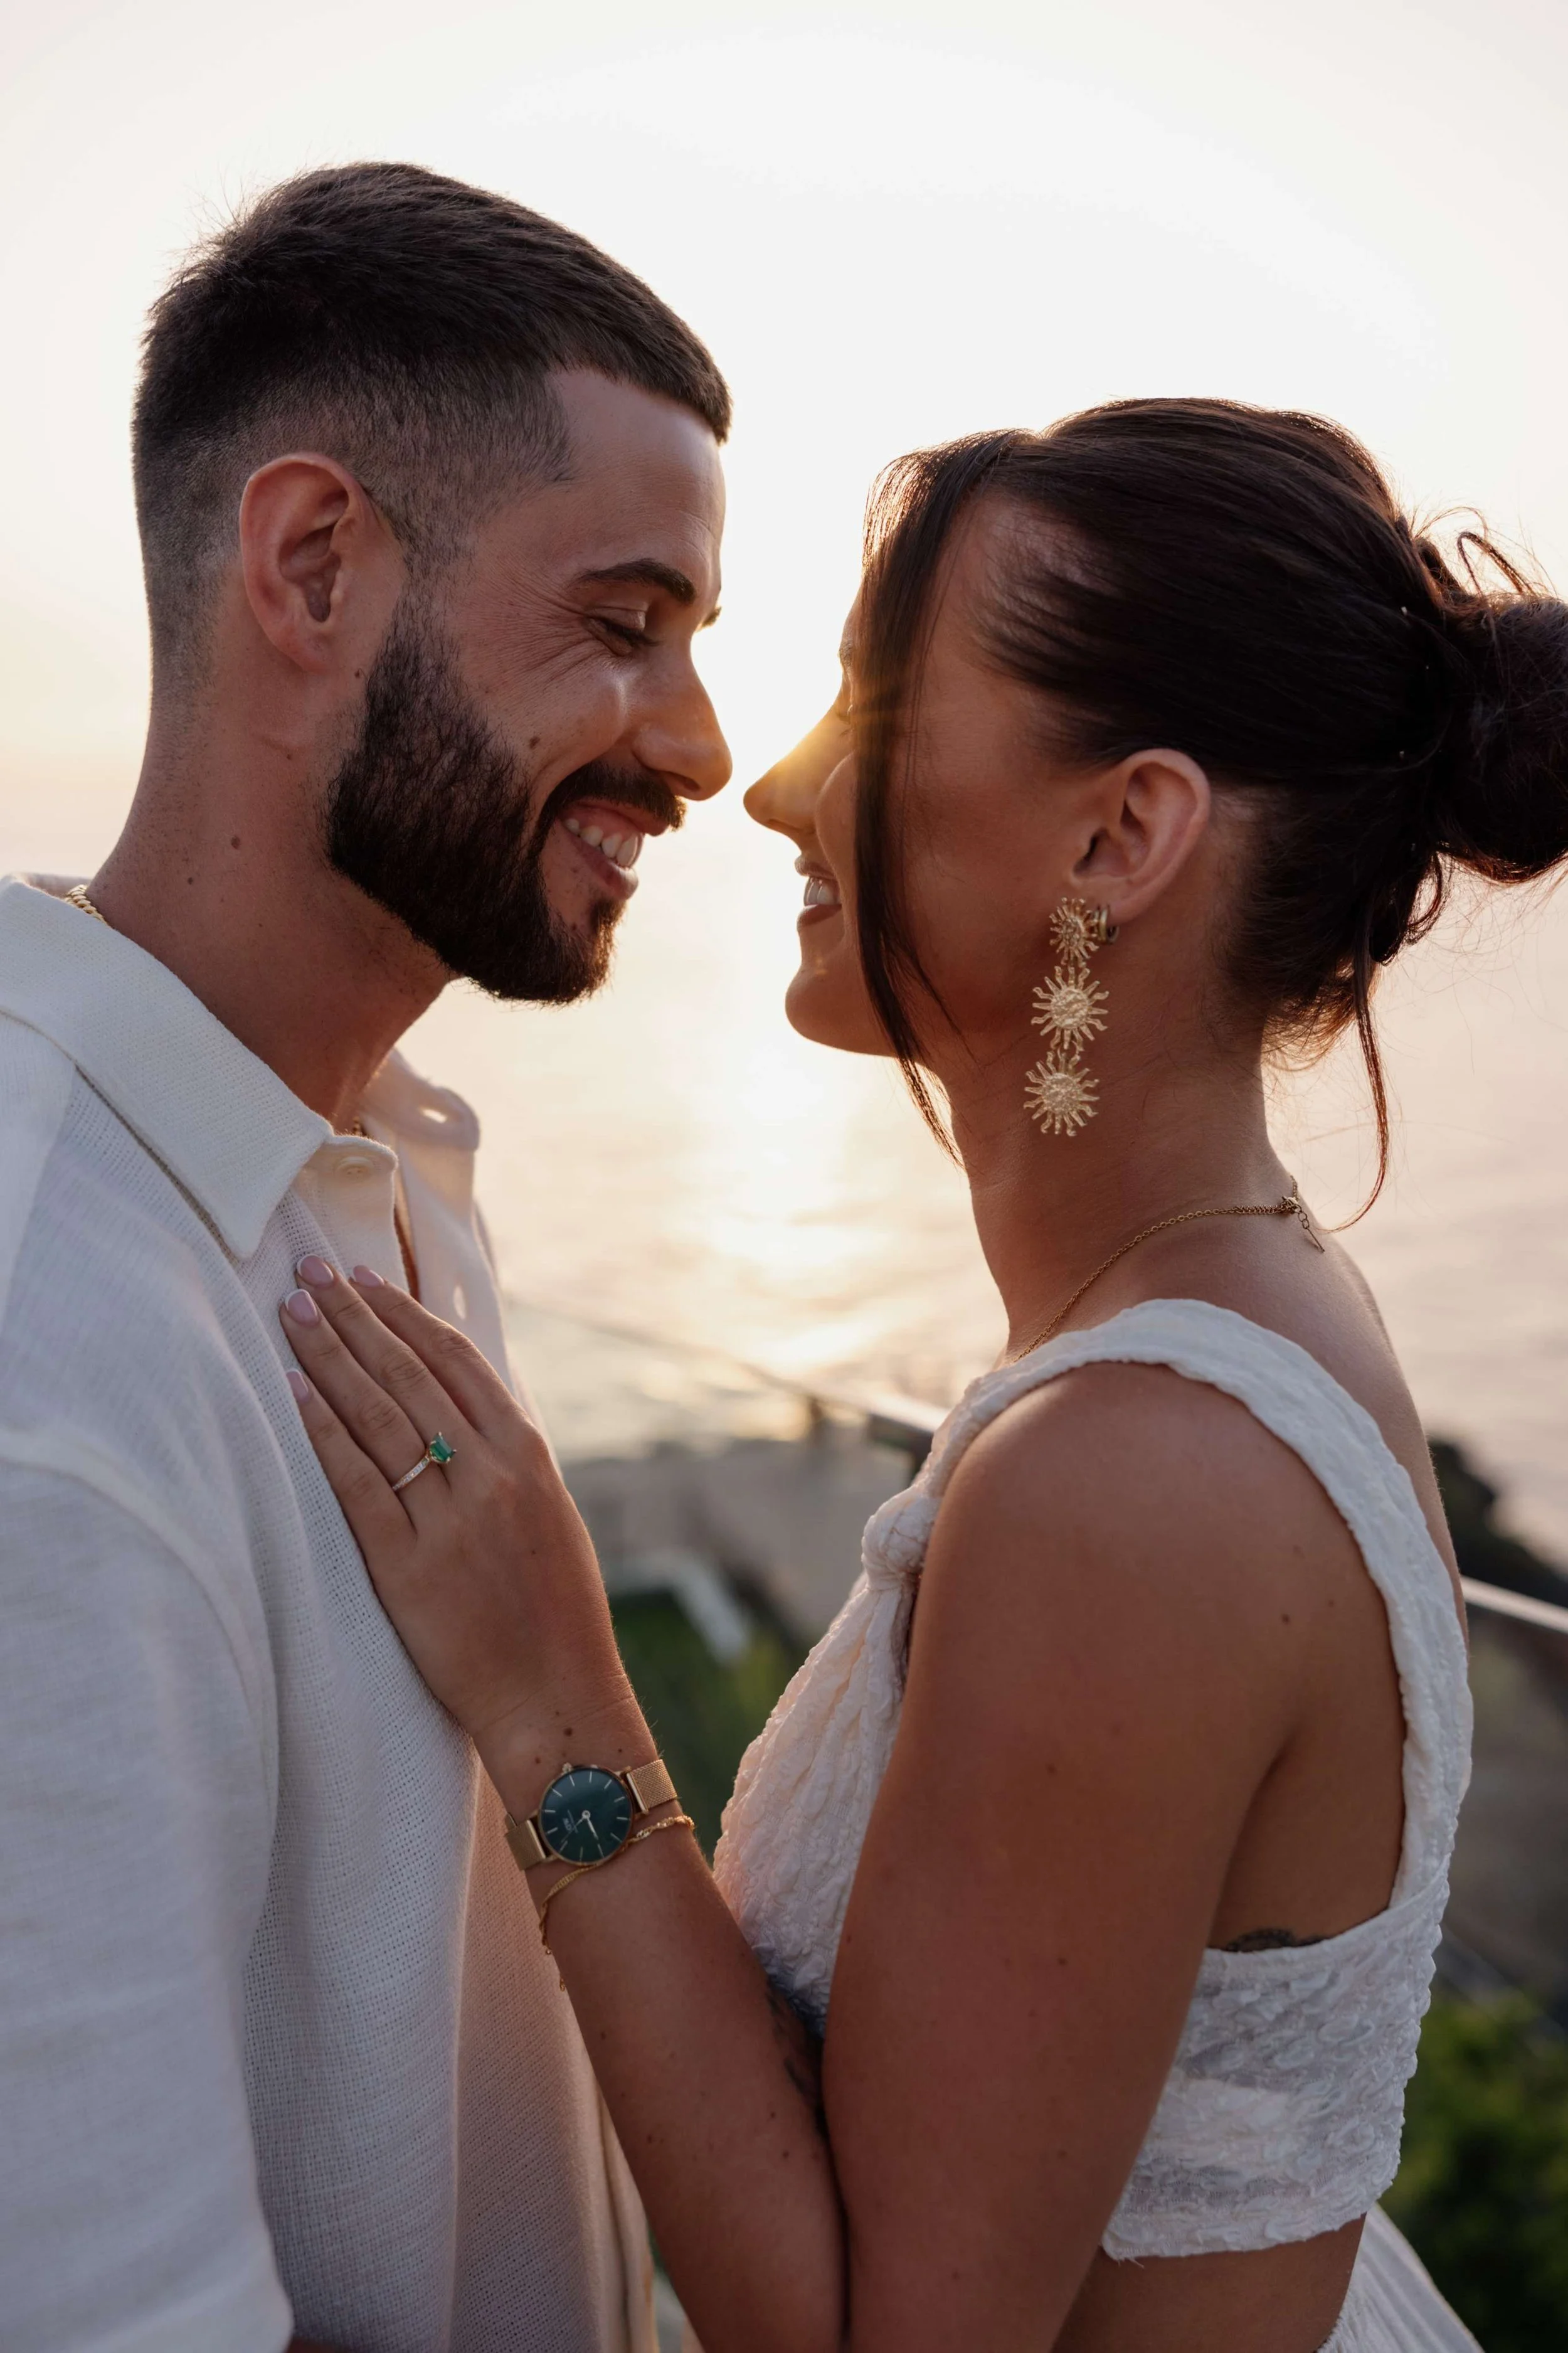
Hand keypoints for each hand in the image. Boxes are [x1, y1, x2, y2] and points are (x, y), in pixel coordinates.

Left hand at [279, 1260, 633, 1775]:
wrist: (559, 1700)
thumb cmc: (554, 1614)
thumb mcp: (548, 1516)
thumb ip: (506, 1460)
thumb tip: (458, 1406)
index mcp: (529, 1456)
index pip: (457, 1362)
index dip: (406, 1314)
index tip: (366, 1279)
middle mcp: (491, 1476)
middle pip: (410, 1375)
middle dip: (356, 1317)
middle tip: (310, 1272)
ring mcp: (450, 1520)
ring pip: (379, 1416)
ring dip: (332, 1356)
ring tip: (293, 1311)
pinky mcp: (409, 1568)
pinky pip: (358, 1485)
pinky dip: (323, 1432)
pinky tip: (292, 1392)